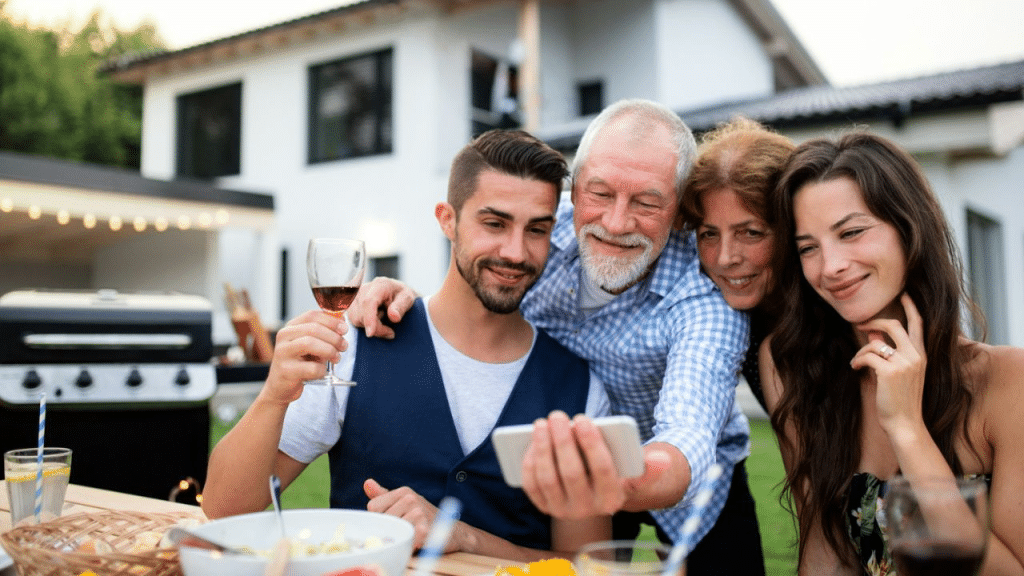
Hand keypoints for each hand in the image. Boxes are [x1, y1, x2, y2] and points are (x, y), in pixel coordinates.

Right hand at [263, 310, 347, 402]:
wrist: (281, 387)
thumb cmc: (299, 364)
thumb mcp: (311, 345)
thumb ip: (324, 333)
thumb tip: (342, 322)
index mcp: (291, 328)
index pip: (311, 316)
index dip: (331, 320)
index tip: (344, 328)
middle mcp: (284, 337)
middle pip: (313, 329)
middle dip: (334, 337)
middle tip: (344, 346)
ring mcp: (283, 353)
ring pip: (309, 343)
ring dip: (329, 350)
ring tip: (336, 358)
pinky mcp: (286, 371)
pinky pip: (311, 368)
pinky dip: (322, 370)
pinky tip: (322, 372)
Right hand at [347, 278, 415, 338]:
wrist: (396, 291)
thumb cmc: (402, 295)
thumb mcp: (408, 299)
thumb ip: (401, 306)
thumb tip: (393, 317)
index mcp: (380, 285)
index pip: (369, 302)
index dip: (369, 318)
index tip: (371, 333)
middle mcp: (364, 288)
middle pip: (361, 313)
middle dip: (375, 328)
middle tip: (390, 332)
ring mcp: (355, 295)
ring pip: (355, 318)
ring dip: (370, 326)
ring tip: (383, 320)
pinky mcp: (351, 303)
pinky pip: (353, 319)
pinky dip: (364, 324)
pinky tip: (374, 319)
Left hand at [363, 479, 461, 551]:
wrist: (453, 531)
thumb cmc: (424, 516)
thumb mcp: (404, 502)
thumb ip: (384, 495)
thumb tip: (367, 483)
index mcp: (404, 492)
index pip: (374, 507)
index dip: (380, 517)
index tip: (393, 520)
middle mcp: (411, 499)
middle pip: (382, 520)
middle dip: (390, 529)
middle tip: (404, 529)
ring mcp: (418, 514)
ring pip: (391, 530)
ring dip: (399, 537)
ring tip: (411, 534)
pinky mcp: (424, 530)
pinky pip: (404, 541)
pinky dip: (407, 546)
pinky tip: (416, 542)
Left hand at [520, 412, 671, 518]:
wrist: (598, 494)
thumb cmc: (616, 472)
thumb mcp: (634, 470)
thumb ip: (648, 465)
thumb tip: (662, 459)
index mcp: (613, 498)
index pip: (602, 470)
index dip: (591, 443)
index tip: (582, 418)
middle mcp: (588, 509)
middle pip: (572, 473)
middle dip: (562, 441)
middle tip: (557, 415)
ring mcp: (563, 511)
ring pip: (548, 479)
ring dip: (542, 448)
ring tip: (542, 423)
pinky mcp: (544, 507)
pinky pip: (532, 485)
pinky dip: (529, 462)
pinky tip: (531, 440)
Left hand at [850, 293, 926, 433]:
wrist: (905, 424)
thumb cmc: (901, 400)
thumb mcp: (899, 374)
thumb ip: (891, 354)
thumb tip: (874, 337)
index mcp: (921, 355)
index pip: (918, 325)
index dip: (911, 307)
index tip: (905, 293)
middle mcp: (916, 356)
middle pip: (894, 325)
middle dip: (874, 322)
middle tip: (861, 325)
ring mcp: (904, 363)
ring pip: (875, 343)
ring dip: (861, 351)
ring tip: (857, 362)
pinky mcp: (890, 371)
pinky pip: (867, 356)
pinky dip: (857, 360)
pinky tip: (854, 368)